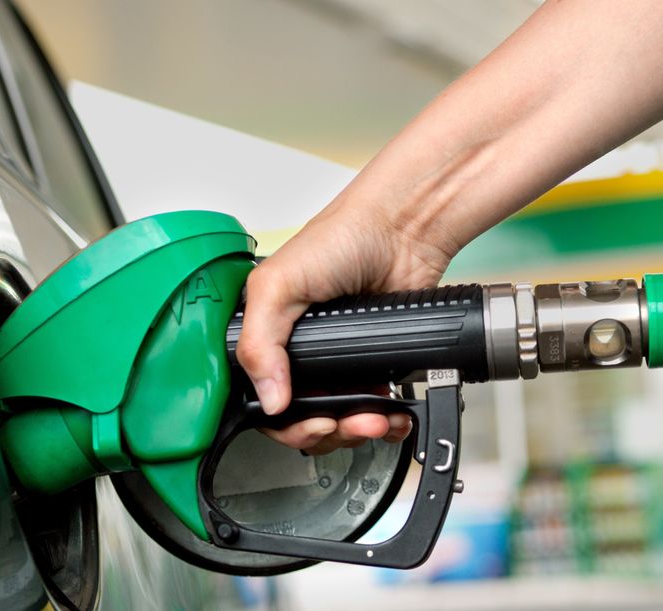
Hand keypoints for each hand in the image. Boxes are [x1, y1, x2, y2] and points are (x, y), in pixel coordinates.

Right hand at [236, 198, 453, 453]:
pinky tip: (393, 416)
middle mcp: (299, 352)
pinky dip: (388, 422)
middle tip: (342, 424)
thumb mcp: (279, 284)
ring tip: (375, 420)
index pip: (261, 399)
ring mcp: (339, 362)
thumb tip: (268, 398)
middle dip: (326, 431)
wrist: (402, 232)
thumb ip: (260, 343)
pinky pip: (377, 409)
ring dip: (358, 430)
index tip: (309, 423)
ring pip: (341, 421)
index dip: (283, 422)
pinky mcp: (376, 364)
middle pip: (302, 419)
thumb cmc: (340, 237)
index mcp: (267, 335)